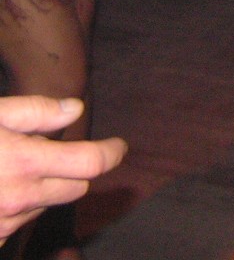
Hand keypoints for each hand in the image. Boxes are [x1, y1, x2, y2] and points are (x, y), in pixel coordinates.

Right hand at [0, 96, 125, 241]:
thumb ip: (35, 112)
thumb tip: (74, 110)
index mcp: (24, 164)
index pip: (92, 164)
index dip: (112, 152)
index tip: (119, 145)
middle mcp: (18, 200)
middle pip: (75, 188)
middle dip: (73, 170)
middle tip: (51, 151)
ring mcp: (1, 225)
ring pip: (43, 207)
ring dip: (39, 189)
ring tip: (4, 168)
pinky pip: (14, 224)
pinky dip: (13, 208)